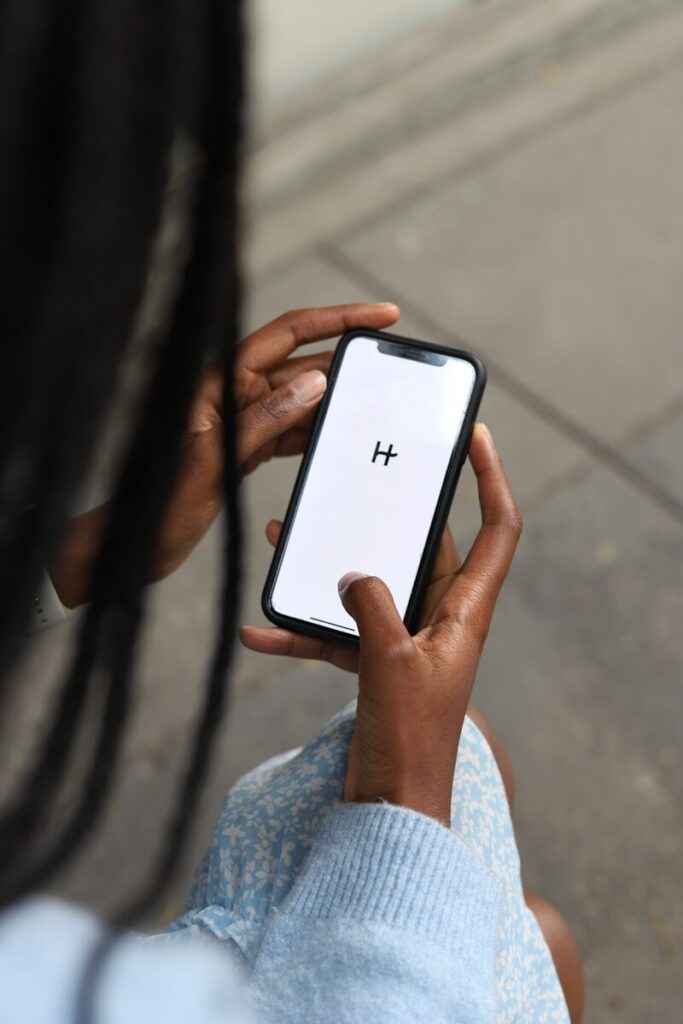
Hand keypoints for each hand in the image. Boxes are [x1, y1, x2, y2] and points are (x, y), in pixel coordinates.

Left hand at [51, 302, 399, 606]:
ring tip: (373, 403)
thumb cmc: (161, 501)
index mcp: (220, 382)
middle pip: (300, 364)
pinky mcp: (245, 448)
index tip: (379, 316)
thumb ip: (264, 418)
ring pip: (300, 399)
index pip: (287, 334)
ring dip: (335, 400)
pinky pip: (290, 430)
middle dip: (344, 362)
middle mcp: (232, 394)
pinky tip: (340, 435)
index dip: (336, 319)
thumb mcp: (215, 459)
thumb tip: (315, 382)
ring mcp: (240, 421)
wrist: (138, 543)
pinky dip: (316, 431)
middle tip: (388, 368)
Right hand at [242, 424, 520, 825]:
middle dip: (383, 517)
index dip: (492, 480)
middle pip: (421, 548)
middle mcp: (441, 619)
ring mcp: (406, 640)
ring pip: (370, 585)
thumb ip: (372, 606)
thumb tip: (353, 574)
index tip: (474, 438)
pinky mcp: (375, 664)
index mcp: (465, 612)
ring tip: (284, 540)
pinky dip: (304, 630)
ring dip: (329, 569)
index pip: (498, 530)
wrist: (391, 808)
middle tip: (355, 478)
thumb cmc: (409, 741)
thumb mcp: (390, 662)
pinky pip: (338, 632)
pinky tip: (259, 630)